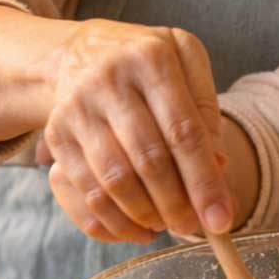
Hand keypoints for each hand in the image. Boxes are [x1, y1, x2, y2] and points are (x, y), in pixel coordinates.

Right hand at [38, 19, 233, 242]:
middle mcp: (109, 80)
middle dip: (176, 204)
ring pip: (114, 180)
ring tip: (169, 225)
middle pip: (148, 160)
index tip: (222, 219)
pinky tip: (139, 229)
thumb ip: (206, 110)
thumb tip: (218, 166)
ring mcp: (76, 108)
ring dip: (146, 215)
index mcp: (151, 59)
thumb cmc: (150, 62)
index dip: (204, 181)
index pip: (183, 132)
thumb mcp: (188, 63)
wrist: (86, 50)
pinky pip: (85, 191)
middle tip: (195, 228)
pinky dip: (113, 221)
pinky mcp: (56, 134)